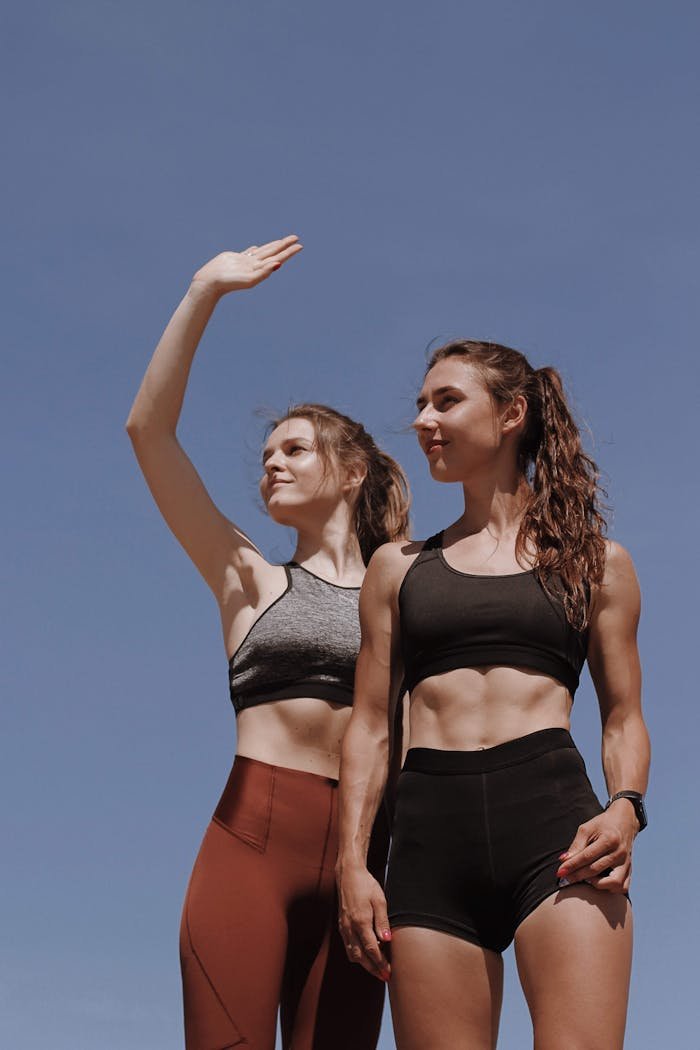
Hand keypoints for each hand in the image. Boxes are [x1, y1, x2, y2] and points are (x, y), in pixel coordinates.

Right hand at [191, 235, 302, 297]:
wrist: (211, 282)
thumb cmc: (230, 282)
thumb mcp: (250, 279)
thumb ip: (264, 272)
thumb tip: (279, 264)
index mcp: (260, 270)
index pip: (278, 258)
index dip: (289, 252)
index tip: (299, 245)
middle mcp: (255, 265)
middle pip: (273, 252)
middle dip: (284, 246)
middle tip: (295, 238)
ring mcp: (246, 262)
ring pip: (262, 251)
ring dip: (272, 246)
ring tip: (281, 241)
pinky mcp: (236, 259)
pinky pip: (248, 253)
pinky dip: (254, 250)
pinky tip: (257, 248)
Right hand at [336, 862, 391, 980]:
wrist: (348, 875)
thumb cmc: (366, 885)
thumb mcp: (379, 900)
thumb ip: (382, 921)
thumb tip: (387, 940)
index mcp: (360, 921)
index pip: (371, 950)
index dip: (380, 963)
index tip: (389, 972)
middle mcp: (350, 927)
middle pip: (360, 957)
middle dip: (373, 969)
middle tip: (385, 976)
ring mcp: (344, 927)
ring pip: (352, 954)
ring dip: (364, 964)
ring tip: (377, 968)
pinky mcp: (341, 926)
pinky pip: (348, 946)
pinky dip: (357, 954)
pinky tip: (366, 954)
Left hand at [556, 800, 638, 893]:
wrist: (624, 823)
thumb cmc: (602, 825)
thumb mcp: (587, 829)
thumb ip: (576, 845)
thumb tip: (563, 861)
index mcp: (609, 839)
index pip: (587, 856)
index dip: (571, 865)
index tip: (559, 872)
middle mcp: (620, 853)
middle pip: (596, 869)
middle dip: (578, 875)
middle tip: (565, 877)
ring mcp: (627, 863)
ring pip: (613, 883)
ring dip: (596, 884)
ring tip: (586, 878)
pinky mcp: (630, 870)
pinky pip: (622, 887)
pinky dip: (610, 888)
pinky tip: (598, 881)